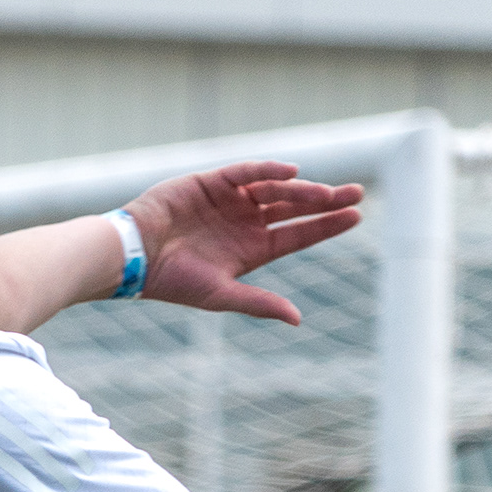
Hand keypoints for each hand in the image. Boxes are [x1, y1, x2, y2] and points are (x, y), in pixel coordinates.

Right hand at [127, 160, 365, 327]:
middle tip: (357, 193)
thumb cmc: (171, 281)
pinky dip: (268, 170)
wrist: (134, 255)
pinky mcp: (213, 182)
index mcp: (251, 250)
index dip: (326, 225)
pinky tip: (291, 173)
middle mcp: (245, 223)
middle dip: (326, 201)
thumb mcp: (220, 295)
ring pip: (276, 189)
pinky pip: (247, 172)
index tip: (356, 216)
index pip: (297, 234)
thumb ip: (259, 304)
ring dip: (301, 189)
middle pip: (294, 207)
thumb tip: (299, 320)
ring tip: (325, 193)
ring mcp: (231, 201)